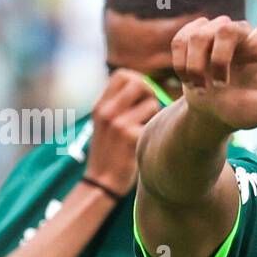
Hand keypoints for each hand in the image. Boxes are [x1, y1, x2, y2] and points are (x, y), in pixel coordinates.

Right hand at [86, 68, 160, 194]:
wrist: (103, 182)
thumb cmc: (110, 152)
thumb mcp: (104, 124)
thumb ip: (118, 105)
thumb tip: (146, 87)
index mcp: (100, 106)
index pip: (122, 75)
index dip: (138, 80)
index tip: (143, 94)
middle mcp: (107, 111)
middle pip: (139, 83)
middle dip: (151, 93)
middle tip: (152, 109)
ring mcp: (119, 124)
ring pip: (152, 104)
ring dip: (155, 115)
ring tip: (147, 129)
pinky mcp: (131, 137)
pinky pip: (154, 124)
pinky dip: (155, 132)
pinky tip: (146, 143)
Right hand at [174, 0, 256, 131]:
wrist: (213, 117)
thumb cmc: (248, 110)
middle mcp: (242, 34)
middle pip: (227, 25)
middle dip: (220, 57)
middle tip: (219, 85)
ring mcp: (214, 34)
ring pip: (202, 32)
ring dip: (200, 64)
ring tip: (206, 85)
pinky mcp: (190, 39)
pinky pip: (182, 39)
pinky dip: (185, 64)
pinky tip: (191, 79)